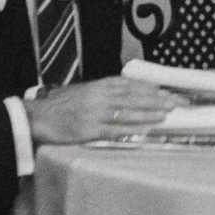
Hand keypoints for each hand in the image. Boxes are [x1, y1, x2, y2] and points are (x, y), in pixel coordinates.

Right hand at [25, 76, 175, 143]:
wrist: (37, 118)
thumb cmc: (61, 106)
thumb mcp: (84, 91)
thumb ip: (106, 92)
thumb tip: (130, 93)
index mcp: (98, 85)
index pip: (131, 85)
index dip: (151, 88)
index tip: (168, 90)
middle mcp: (99, 96)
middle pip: (135, 96)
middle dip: (158, 99)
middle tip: (178, 101)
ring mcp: (95, 113)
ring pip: (129, 111)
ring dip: (151, 112)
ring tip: (169, 113)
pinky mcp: (90, 130)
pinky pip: (117, 129)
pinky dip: (134, 128)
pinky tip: (148, 127)